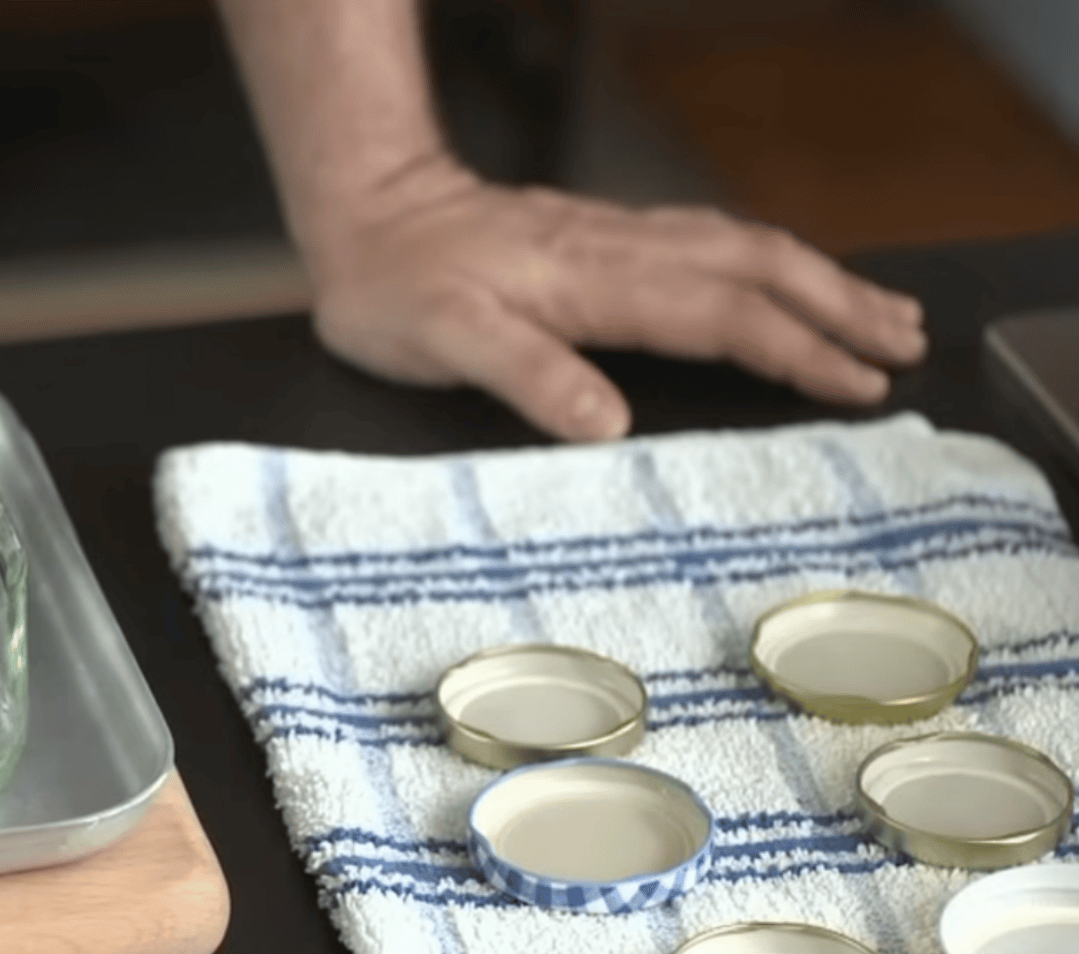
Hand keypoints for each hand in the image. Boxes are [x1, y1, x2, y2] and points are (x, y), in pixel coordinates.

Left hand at [303, 163, 928, 441]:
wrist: (365, 212)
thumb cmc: (394, 286)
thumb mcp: (441, 341)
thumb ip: (526, 375)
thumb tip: (606, 423)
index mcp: (592, 282)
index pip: (721, 315)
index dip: (797, 349)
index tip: (858, 382)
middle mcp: (619, 250)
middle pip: (757, 268)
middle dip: (840, 305)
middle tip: (908, 345)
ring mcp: (617, 237)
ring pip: (743, 247)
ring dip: (820, 278)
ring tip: (883, 313)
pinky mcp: (604, 237)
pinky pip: (711, 241)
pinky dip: (770, 262)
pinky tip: (788, 277)